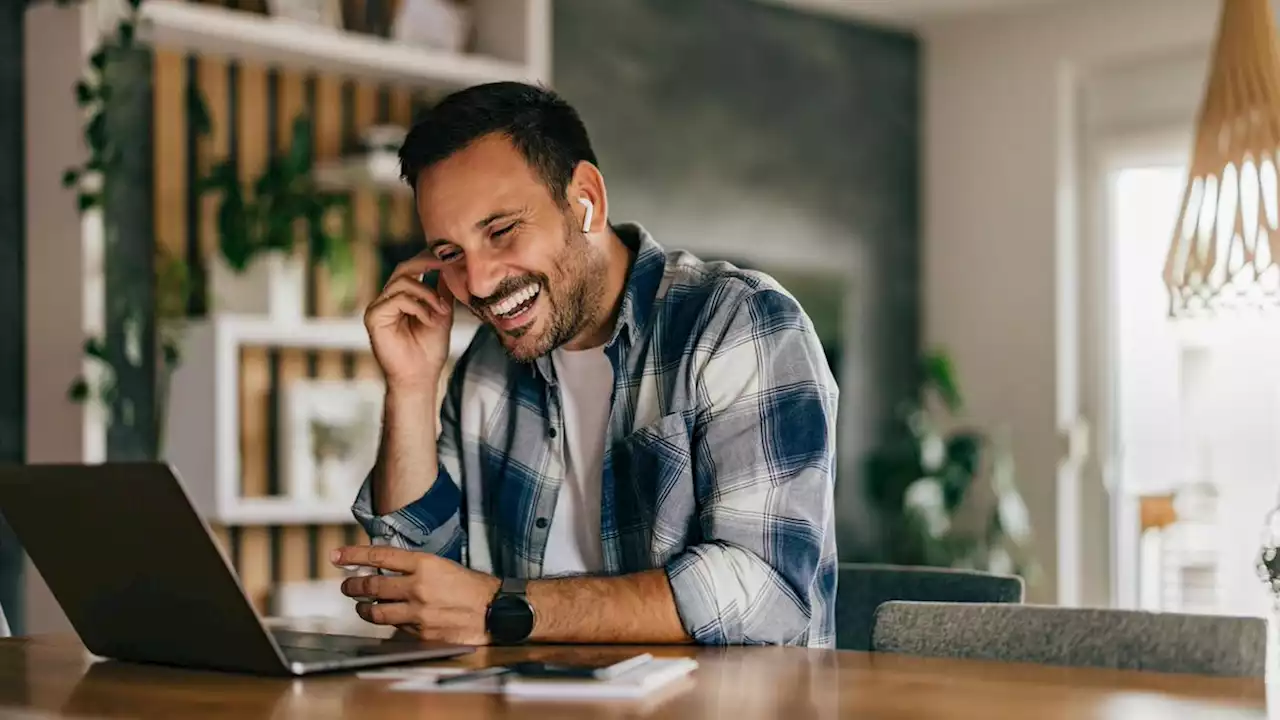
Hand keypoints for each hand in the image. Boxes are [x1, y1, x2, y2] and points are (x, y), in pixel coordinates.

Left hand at [332, 545, 500, 644]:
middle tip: (347, 585)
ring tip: (361, 606)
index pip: (379, 556)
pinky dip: (388, 622)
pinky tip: (388, 619)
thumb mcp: (443, 565)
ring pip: (377, 612)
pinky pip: (395, 628)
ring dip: (364, 608)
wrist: (494, 611)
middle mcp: (418, 587)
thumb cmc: (471, 586)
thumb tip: (385, 569)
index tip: (336, 556)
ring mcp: (418, 612)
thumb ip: (414, 567)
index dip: (354, 555)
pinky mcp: (421, 633)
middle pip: (371, 586)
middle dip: (353, 586)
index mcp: (425, 564)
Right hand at [364, 253, 453, 392]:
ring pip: (402, 282)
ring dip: (427, 294)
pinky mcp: (374, 317)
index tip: (451, 256)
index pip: (411, 268)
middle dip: (427, 264)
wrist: (420, 377)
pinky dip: (418, 307)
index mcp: (401, 297)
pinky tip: (429, 320)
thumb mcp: (442, 313)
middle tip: (448, 264)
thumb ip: (443, 291)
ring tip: (442, 311)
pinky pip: (397, 299)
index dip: (429, 259)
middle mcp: (387, 299)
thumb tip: (452, 266)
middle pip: (403, 269)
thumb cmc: (429, 350)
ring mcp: (378, 307)